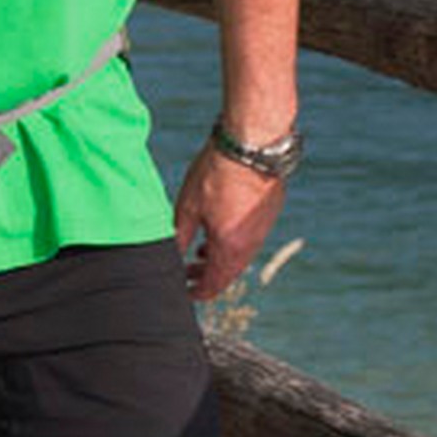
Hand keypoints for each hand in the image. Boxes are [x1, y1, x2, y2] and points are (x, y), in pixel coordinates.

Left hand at [173, 145, 287, 301]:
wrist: (252, 145)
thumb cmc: (216, 174)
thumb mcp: (188, 206)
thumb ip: (178, 236)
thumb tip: (169, 256)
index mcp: (230, 248)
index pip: (213, 285)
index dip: (196, 292)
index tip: (182, 291)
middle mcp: (250, 244)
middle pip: (227, 273)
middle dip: (205, 275)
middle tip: (185, 272)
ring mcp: (262, 230)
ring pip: (238, 255)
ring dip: (218, 258)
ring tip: (198, 251)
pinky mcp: (267, 214)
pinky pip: (248, 238)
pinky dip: (231, 241)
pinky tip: (217, 228)